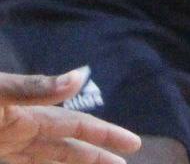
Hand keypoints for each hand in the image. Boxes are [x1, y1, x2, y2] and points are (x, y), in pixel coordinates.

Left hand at [0, 68, 141, 162]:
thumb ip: (34, 88)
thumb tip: (82, 76)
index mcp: (27, 113)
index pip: (76, 125)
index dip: (106, 133)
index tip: (135, 144)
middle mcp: (22, 131)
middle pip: (66, 147)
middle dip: (96, 155)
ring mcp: (5, 145)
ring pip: (46, 158)